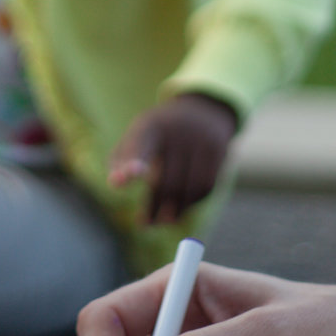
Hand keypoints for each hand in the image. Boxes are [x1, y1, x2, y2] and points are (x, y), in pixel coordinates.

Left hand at [105, 93, 237, 225]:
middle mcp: (179, 131)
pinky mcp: (219, 152)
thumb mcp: (136, 136)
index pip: (140, 146)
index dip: (131, 164)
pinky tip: (181, 208)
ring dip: (174, 210)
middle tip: (144, 225)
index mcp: (152, 125)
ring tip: (162, 221)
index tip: (118, 182)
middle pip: (165, 179)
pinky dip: (192, 202)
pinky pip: (205, 188)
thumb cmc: (158, 132)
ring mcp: (202, 141)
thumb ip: (120, 160)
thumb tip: (116, 184)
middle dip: (153, 206)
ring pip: (186, 188)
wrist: (202, 110)